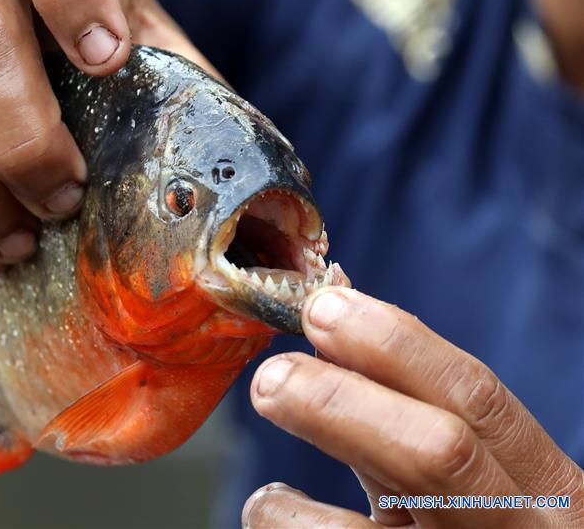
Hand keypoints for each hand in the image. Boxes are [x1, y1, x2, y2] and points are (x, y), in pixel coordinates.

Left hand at [242, 287, 583, 527]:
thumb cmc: (467, 522)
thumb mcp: (463, 472)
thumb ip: (405, 409)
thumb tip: (331, 324)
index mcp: (545, 485)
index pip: (479, 400)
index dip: (397, 345)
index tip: (324, 307)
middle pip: (436, 454)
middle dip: (343, 400)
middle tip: (273, 373)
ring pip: (363, 526)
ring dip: (301, 463)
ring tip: (268, 415)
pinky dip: (282, 517)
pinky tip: (274, 502)